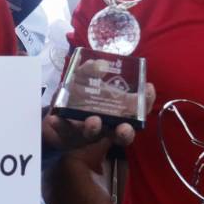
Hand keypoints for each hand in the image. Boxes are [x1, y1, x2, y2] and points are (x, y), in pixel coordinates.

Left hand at [42, 81, 156, 151]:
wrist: (57, 113)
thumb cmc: (79, 97)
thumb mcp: (83, 78)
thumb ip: (90, 70)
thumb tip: (100, 65)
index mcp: (118, 114)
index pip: (138, 111)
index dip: (146, 102)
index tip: (148, 89)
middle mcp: (107, 127)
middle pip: (122, 135)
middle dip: (125, 133)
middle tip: (124, 128)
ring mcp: (87, 134)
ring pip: (95, 136)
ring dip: (94, 129)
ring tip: (92, 121)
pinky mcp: (68, 138)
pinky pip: (64, 133)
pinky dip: (60, 126)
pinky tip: (55, 119)